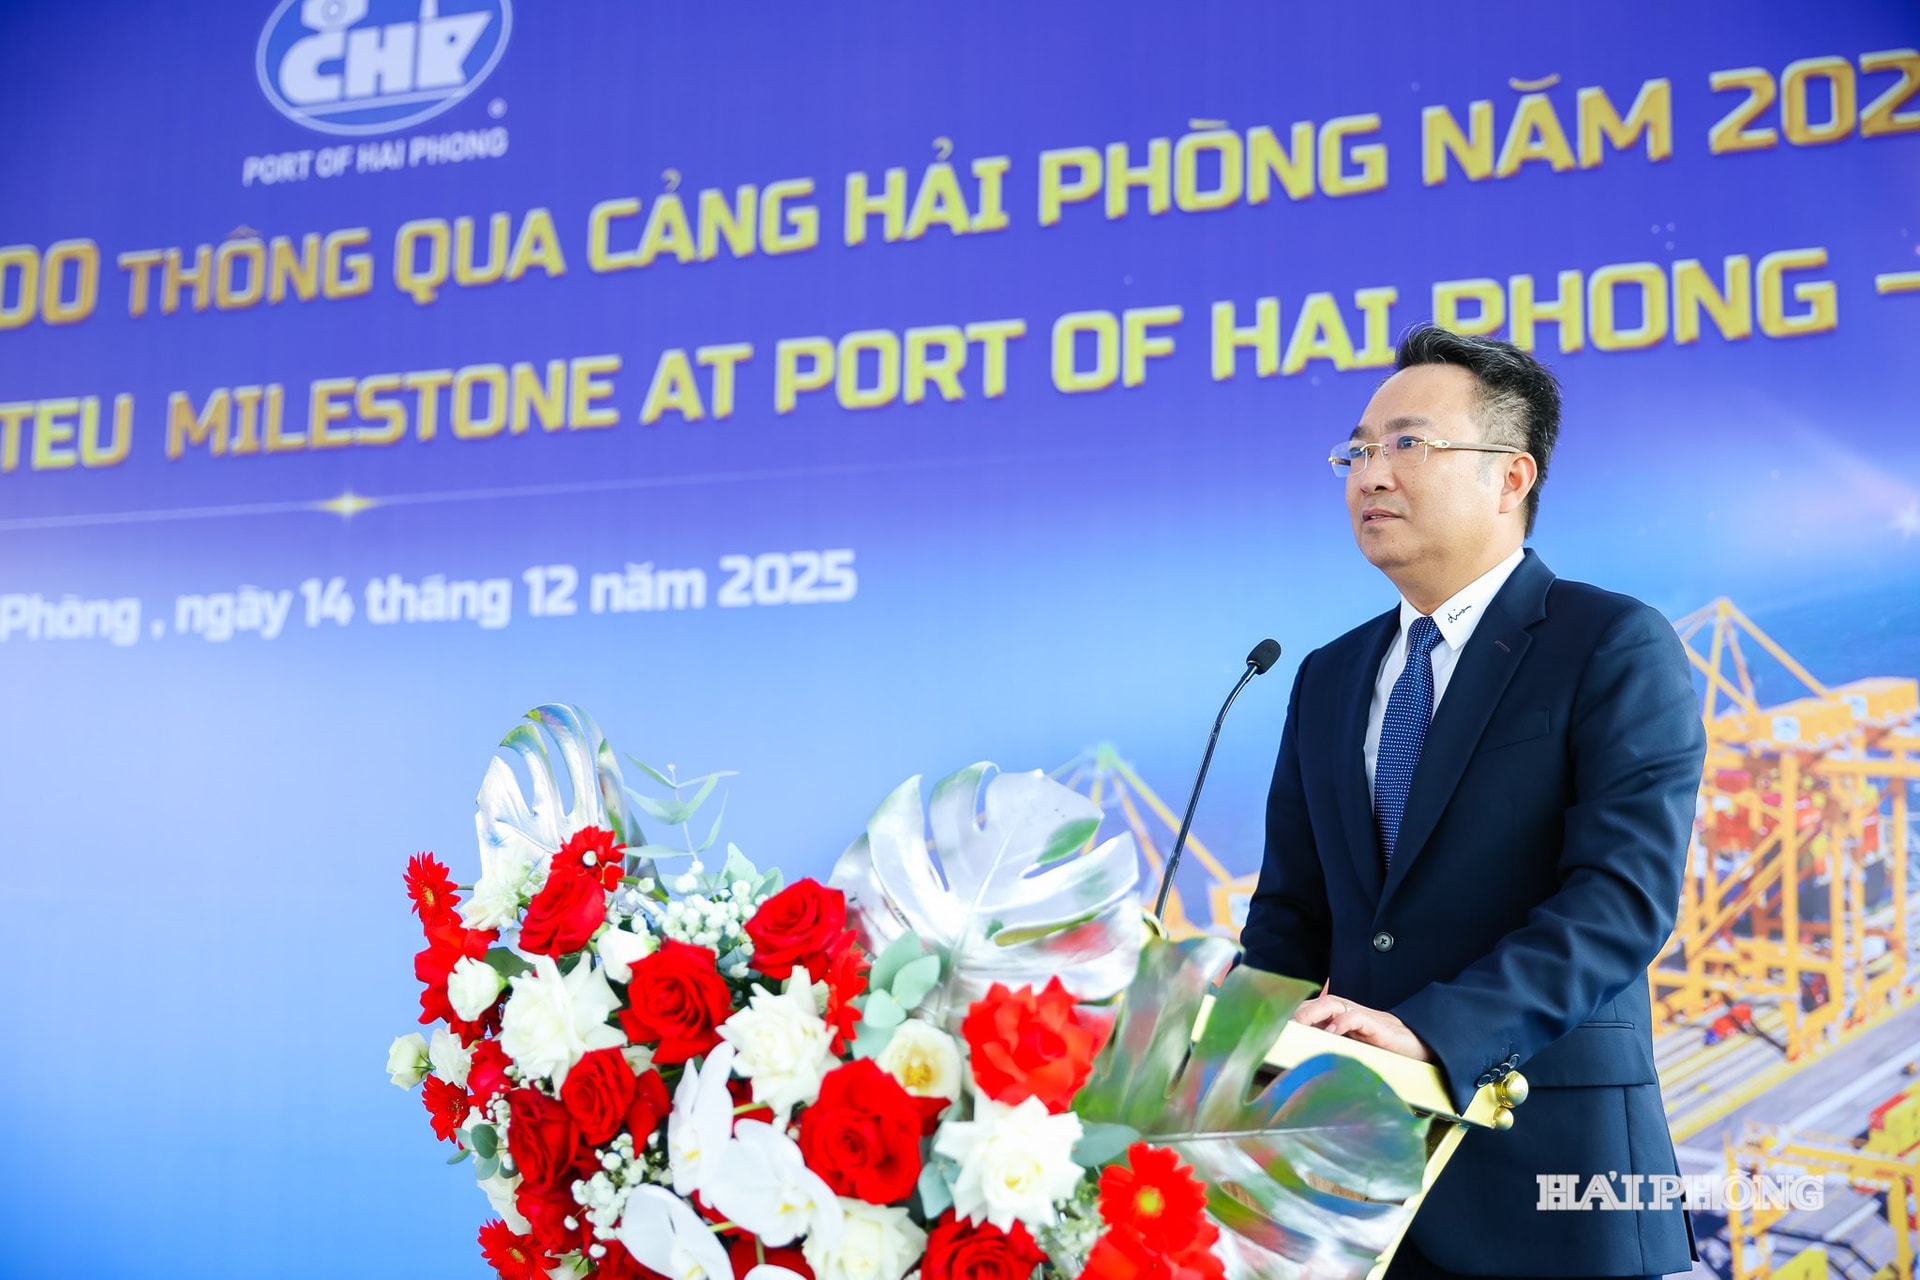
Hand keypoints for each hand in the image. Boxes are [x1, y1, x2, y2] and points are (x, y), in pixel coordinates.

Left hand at [1292, 993, 1433, 1061]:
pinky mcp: (1376, 1025)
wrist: (1417, 1047)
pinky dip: (1341, 1023)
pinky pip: (1355, 1017)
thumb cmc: (1381, 1049)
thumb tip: (1301, 1058)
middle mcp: (1347, 1012)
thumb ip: (1328, 1047)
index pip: (1308, 1010)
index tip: (1274, 1031)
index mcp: (1338, 1018)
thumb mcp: (1351, 1049)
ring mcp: (1361, 1016)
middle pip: (1314, 1004)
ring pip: (1330, 1004)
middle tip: (1281, 1029)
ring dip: (1312, 1014)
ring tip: (1299, 1027)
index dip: (1291, 1018)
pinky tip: (1332, 1033)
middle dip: (1296, 1013)